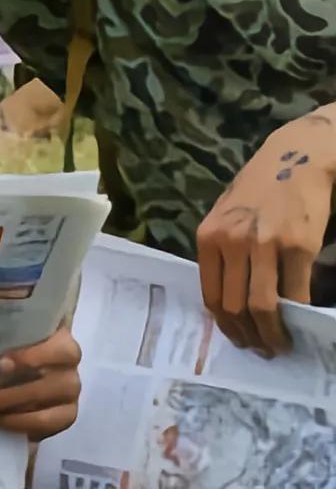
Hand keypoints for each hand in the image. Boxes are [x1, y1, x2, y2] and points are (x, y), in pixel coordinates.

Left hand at [0, 325, 80, 439]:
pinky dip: (14, 427)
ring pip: (41, 414)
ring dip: (4, 415)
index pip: (56, 350)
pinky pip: (42, 429)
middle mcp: (71, 371)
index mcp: (63, 343)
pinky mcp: (66, 417)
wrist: (38, 362)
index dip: (30, 358)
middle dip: (2, 396)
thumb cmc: (19, 339)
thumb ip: (3, 328)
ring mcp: (71, 397)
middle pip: (42, 388)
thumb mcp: (16, 330)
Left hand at [197, 106, 335, 355]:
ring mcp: (265, 245)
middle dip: (248, 336)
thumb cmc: (258, 190)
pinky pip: (295, 293)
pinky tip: (299, 322)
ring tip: (279, 344)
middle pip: (234, 306)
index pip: (210, 295)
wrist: (294, 158)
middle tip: (262, 350)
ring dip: (271, 334)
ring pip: (262, 306)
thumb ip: (223, 252)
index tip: (238, 340)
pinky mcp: (298, 246)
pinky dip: (297, 314)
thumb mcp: (225, 216)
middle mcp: (232, 242)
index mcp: (208, 237)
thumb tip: (229, 298)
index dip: (225, 326)